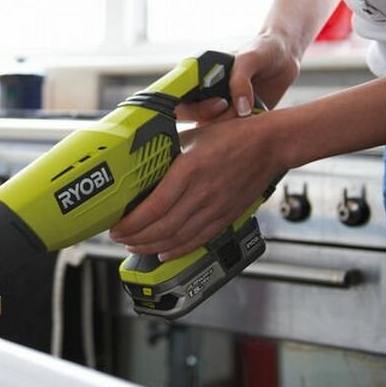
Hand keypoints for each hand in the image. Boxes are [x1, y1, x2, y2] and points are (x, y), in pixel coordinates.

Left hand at [109, 110, 281, 259]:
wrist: (269, 144)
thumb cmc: (232, 134)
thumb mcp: (192, 134)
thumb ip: (167, 149)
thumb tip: (142, 158)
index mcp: (190, 168)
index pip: (154, 206)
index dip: (131, 222)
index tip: (116, 224)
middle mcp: (202, 192)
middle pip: (162, 227)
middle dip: (135, 236)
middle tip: (118, 236)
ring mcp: (215, 208)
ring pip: (178, 238)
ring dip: (151, 246)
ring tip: (134, 245)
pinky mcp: (226, 217)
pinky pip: (198, 240)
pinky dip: (178, 250)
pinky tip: (164, 253)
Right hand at [173, 32, 300, 122]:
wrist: (285, 58)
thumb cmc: (263, 49)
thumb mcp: (250, 57)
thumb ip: (240, 80)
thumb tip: (240, 109)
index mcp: (197, 73)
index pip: (174, 93)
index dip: (180, 104)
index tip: (211, 102)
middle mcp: (202, 92)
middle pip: (186, 114)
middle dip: (205, 115)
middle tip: (226, 104)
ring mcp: (217, 108)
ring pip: (207, 128)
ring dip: (224, 126)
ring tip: (244, 112)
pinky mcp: (233, 119)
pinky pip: (228, 134)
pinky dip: (238, 133)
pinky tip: (251, 121)